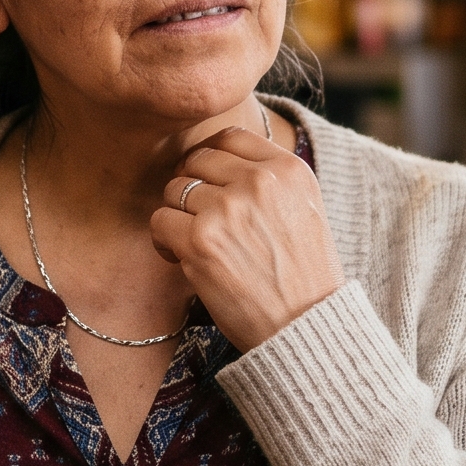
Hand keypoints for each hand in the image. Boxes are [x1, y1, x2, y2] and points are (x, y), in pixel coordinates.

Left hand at [150, 127, 344, 351]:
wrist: (306, 327)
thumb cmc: (304, 275)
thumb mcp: (305, 209)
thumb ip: (269, 180)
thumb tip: (216, 159)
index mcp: (289, 169)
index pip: (229, 138)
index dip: (211, 161)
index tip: (210, 185)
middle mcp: (259, 182)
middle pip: (197, 160)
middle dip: (192, 187)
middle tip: (200, 218)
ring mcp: (227, 209)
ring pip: (174, 189)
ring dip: (178, 216)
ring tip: (196, 243)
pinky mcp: (200, 241)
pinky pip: (159, 221)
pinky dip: (163, 240)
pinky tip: (181, 257)